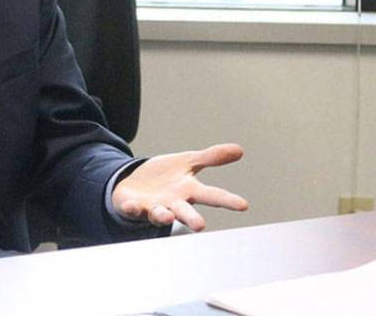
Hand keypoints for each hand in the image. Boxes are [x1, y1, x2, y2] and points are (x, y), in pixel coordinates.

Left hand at [112, 143, 248, 230]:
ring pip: (159, 214)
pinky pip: (132, 209)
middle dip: (192, 219)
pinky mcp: (133, 206)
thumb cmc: (166, 177)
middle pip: (185, 212)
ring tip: (167, 217)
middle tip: (200, 226)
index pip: (211, 195)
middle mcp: (173, 203)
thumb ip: (211, 158)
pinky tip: (132, 205)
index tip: (243, 205)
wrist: (135, 183)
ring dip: (162, 216)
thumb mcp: (187, 162)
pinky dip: (132, 208)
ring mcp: (153, 207)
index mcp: (188, 191)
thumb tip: (239, 149)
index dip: (227, 200)